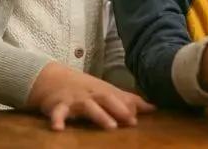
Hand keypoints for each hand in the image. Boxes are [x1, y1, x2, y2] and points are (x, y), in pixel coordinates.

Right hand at [27, 62, 154, 129]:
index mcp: (103, 92)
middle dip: (119, 109)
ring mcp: (75, 100)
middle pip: (106, 99)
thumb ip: (129, 100)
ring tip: (110, 126)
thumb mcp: (107, 92)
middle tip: (131, 120)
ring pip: (88, 107)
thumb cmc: (85, 88)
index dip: (129, 107)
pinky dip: (57, 120)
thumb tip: (153, 108)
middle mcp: (91, 95)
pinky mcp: (58, 106)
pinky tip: (58, 129)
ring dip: (99, 115)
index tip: (138, 118)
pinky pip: (57, 113)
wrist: (53, 78)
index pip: (119, 98)